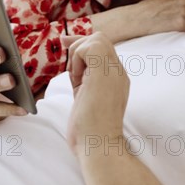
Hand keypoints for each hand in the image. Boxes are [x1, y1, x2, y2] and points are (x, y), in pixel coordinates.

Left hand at [63, 33, 128, 152]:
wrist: (99, 145)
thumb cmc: (90, 130)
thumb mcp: (87, 98)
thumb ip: (84, 80)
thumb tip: (74, 67)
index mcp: (117, 78)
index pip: (102, 48)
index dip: (82, 45)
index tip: (66, 44)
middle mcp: (119, 71)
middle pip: (100, 39)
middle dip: (79, 47)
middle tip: (72, 71)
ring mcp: (114, 71)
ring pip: (96, 39)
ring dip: (78, 55)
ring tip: (76, 79)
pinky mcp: (104, 72)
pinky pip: (90, 48)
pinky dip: (77, 59)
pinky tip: (77, 79)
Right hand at [89, 0, 184, 43]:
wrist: (133, 19)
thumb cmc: (145, 12)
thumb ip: (176, 1)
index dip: (181, 14)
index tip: (168, 16)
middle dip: (184, 21)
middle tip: (167, 22)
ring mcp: (184, 9)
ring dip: (184, 28)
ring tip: (167, 26)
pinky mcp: (182, 21)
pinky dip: (182, 35)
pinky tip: (169, 31)